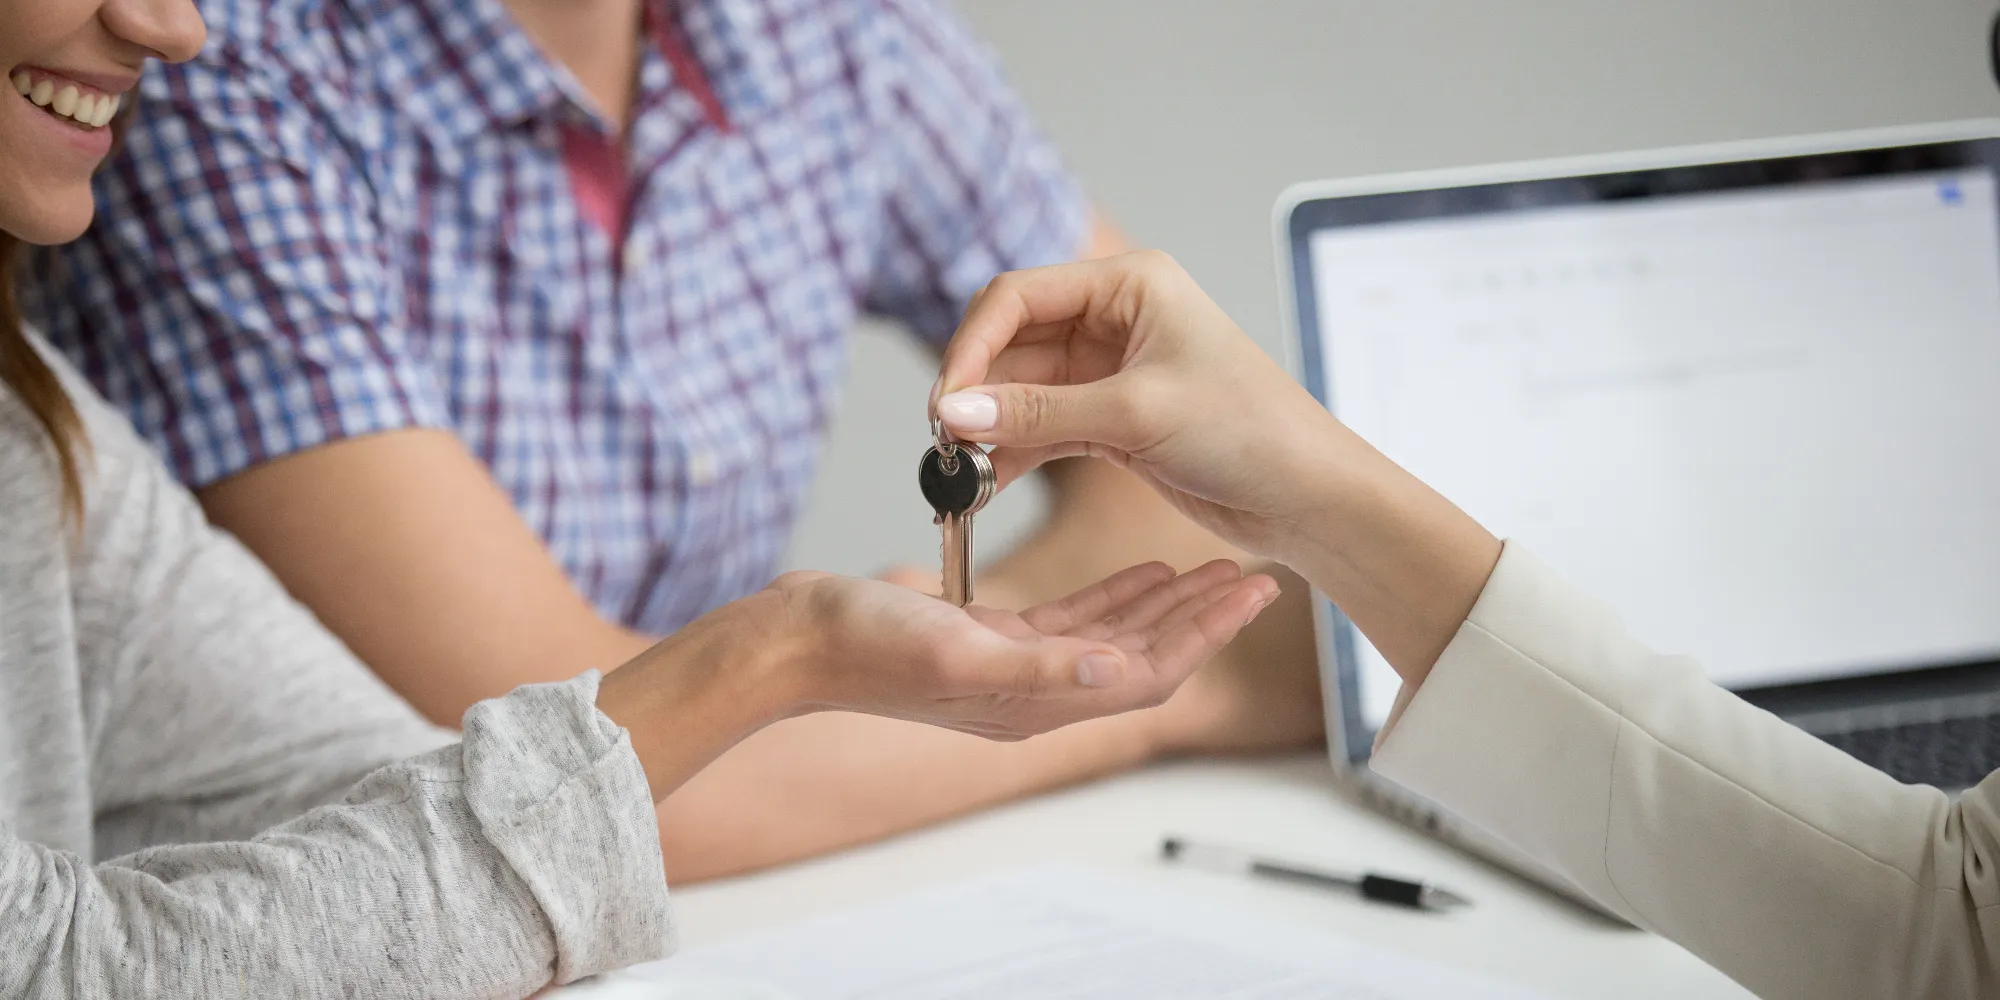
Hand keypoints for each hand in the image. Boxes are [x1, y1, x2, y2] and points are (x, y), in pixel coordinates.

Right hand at [771, 559, 1274, 739]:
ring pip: (1117, 637)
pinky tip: (1144, 570)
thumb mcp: (950, 647)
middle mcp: (1033, 691)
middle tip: (1259, 575)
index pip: (1146, 674)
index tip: (1252, 595)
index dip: (1204, 635)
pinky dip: (1115, 596)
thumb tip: (1115, 670)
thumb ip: (1034, 663)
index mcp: (1033, 700)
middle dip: (1203, 619)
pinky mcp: (992, 641)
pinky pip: (1074, 622)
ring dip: (1169, 605)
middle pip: (1144, 658)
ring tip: (1216, 568)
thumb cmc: (857, 644)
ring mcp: (1014, 669)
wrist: (790, 642)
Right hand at [929, 251, 1350, 559]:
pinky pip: (1043, 428)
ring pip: (1023, 391)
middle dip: (975, 391)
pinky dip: (1013, 453)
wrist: (1309, 496)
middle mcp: (1117, 318)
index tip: (945, 402)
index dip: (972, 346)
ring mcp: (1112, 371)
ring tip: (959, 474)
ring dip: (989, 428)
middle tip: (944, 443)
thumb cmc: (1251, 432)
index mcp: (1130, 284)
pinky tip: (985, 486)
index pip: (1019, 297)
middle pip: (1013, 343)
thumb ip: (1041, 412)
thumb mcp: (1137, 415)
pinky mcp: (1114, 421)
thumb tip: (956, 412)